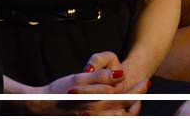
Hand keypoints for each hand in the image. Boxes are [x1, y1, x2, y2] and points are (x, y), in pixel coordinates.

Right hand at [26, 66, 146, 115]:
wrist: (42, 107)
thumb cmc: (60, 90)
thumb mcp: (79, 79)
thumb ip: (101, 77)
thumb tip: (121, 75)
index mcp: (98, 103)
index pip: (126, 98)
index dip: (139, 90)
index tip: (147, 82)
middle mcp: (98, 115)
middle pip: (127, 111)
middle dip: (139, 101)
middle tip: (145, 90)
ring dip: (131, 111)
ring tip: (136, 101)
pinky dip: (119, 116)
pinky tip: (120, 109)